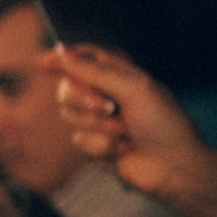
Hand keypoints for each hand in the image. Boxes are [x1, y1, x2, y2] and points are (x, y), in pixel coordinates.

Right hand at [56, 44, 212, 203]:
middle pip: (67, 87)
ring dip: (98, 125)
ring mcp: (98, 121)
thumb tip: (63, 50)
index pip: (83, 58)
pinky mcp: (95, 145)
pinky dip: (101, 146)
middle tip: (108, 107)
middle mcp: (105, 96)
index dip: (62, 58)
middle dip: (82, 99)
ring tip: (124, 131)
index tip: (42, 63)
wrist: (174, 166)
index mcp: (118, 75)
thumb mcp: (133, 88)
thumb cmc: (164, 123)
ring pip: (69, 115)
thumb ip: (94, 70)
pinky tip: (122, 150)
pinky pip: (79, 140)